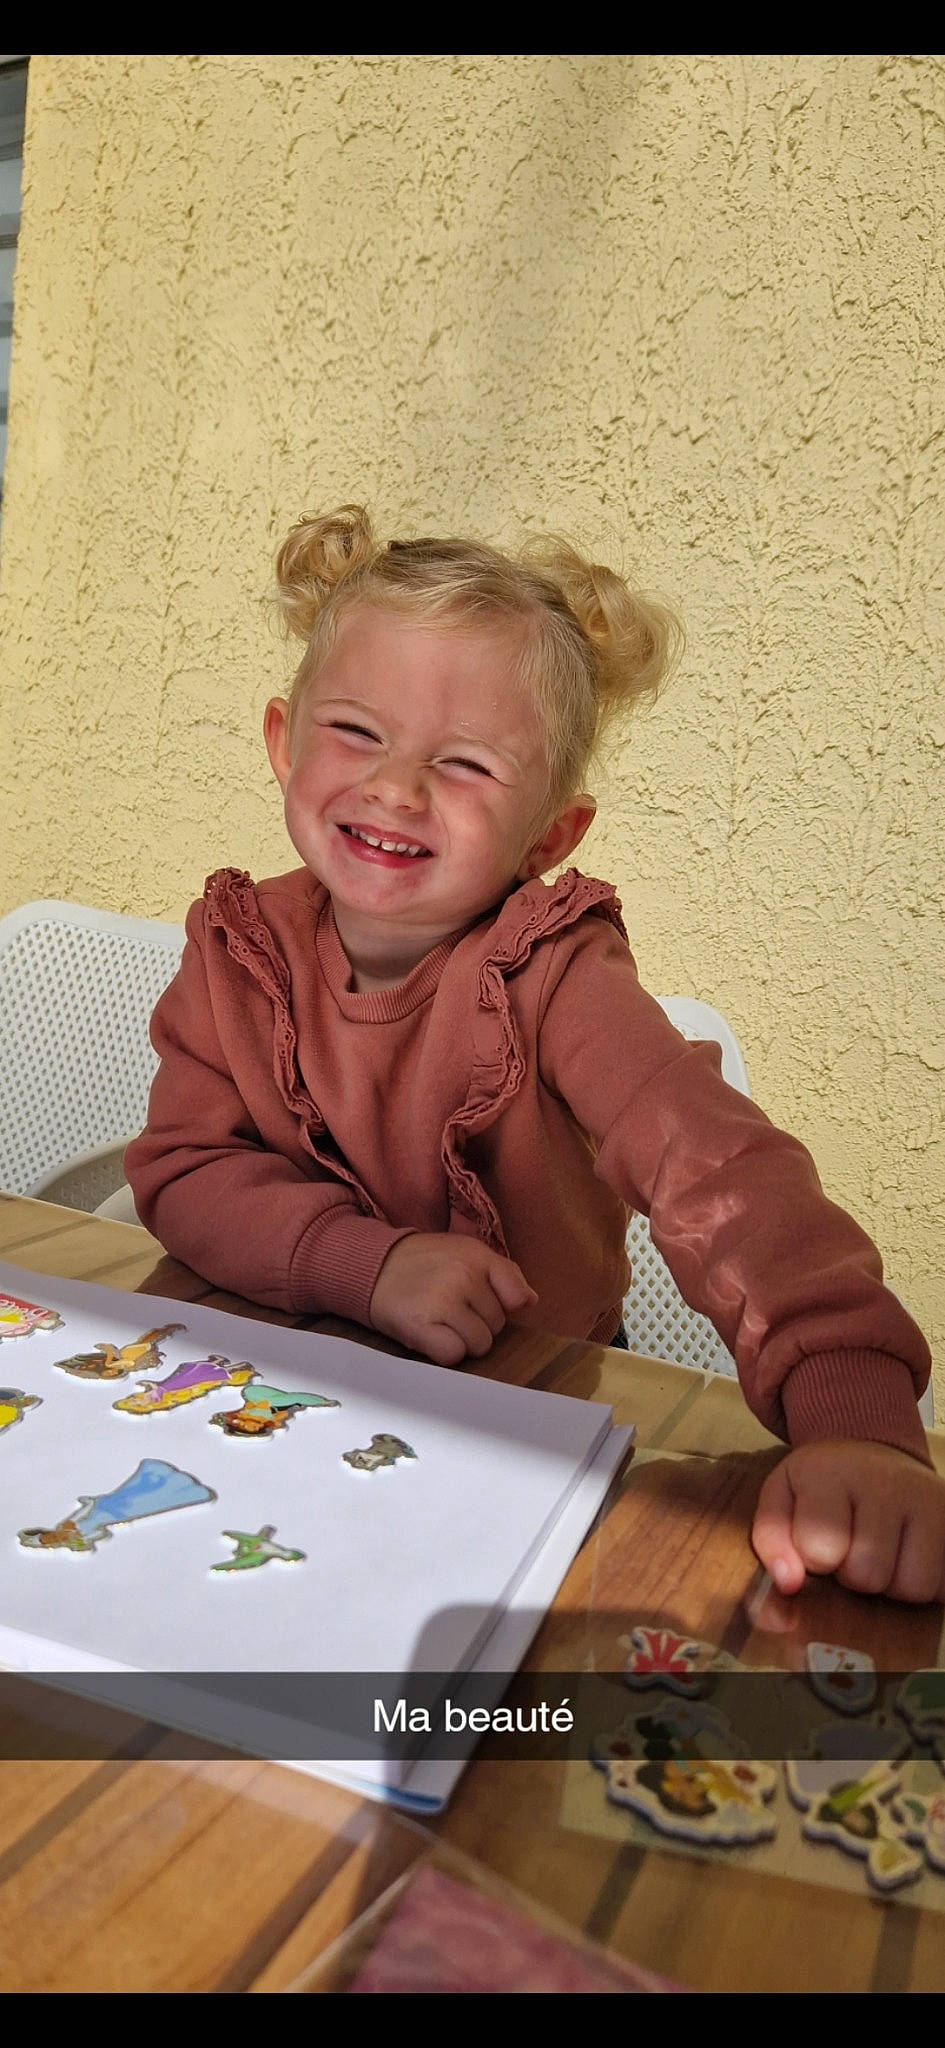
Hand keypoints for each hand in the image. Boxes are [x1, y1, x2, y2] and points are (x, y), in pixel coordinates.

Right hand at [370, 1232, 537, 1367]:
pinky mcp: (421, 1326)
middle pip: (497, 1326)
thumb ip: (503, 1274)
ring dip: (462, 1340)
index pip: (516, 1296)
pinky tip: (430, 1334)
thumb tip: (530, 1301)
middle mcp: (462, 1276)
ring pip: (480, 1344)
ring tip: (439, 1321)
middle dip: (477, 1322)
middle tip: (448, 1307)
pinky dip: (443, 1351)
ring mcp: (442, 1301)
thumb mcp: (465, 1253)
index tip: (478, 1301)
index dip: (501, 1305)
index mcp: (477, 1255)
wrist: (372, 1266)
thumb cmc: (422, 1264)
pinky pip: (454, 1355)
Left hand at [751, 1439, 944, 1603]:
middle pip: (868, 1574)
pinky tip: (908, 1558)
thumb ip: (772, 1539)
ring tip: (880, 1556)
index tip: (817, 1540)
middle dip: (853, 1574)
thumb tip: (788, 1584)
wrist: (872, 1451)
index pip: (819, 1547)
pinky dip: (925, 1584)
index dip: (814, 1559)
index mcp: (830, 1473)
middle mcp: (886, 1482)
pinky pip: (943, 1585)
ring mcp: (928, 1499)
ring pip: (912, 1586)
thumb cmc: (822, 1485)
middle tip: (852, 1549)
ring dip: (891, 1584)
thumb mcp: (782, 1498)